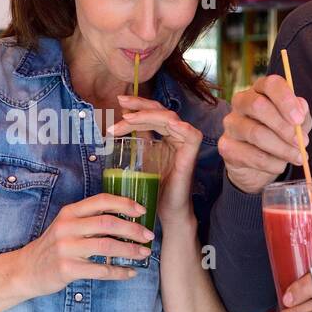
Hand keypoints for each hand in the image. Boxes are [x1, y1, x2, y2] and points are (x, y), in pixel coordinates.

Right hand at [14, 193, 154, 297]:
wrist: (26, 270)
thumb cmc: (53, 246)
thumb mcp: (66, 226)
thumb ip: (89, 219)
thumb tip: (125, 218)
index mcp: (70, 212)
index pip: (101, 201)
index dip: (125, 204)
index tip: (142, 211)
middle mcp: (67, 227)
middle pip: (108, 223)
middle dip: (133, 229)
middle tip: (148, 236)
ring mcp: (66, 248)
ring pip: (107, 246)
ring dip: (130, 250)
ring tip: (144, 254)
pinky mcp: (68, 269)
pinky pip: (101, 270)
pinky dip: (119, 272)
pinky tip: (130, 273)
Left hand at [108, 95, 200, 224]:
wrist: (167, 210)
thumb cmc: (155, 187)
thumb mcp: (142, 157)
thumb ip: (138, 139)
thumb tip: (120, 122)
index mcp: (167, 134)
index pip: (153, 112)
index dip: (138, 104)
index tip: (120, 101)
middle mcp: (178, 136)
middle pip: (161, 110)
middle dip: (140, 105)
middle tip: (121, 102)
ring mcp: (185, 145)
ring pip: (171, 118)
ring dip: (148, 116)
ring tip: (128, 119)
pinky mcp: (191, 156)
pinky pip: (192, 136)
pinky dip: (182, 128)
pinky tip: (170, 124)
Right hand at [218, 74, 311, 193]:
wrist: (258, 166)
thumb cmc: (279, 136)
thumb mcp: (296, 125)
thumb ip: (301, 115)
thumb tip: (301, 108)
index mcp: (261, 90)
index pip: (270, 84)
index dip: (286, 100)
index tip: (299, 119)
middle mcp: (241, 102)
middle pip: (258, 106)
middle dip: (283, 127)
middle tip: (301, 142)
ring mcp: (231, 124)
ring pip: (256, 133)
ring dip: (282, 149)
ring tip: (298, 157)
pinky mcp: (226, 146)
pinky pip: (251, 155)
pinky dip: (271, 163)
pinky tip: (279, 165)